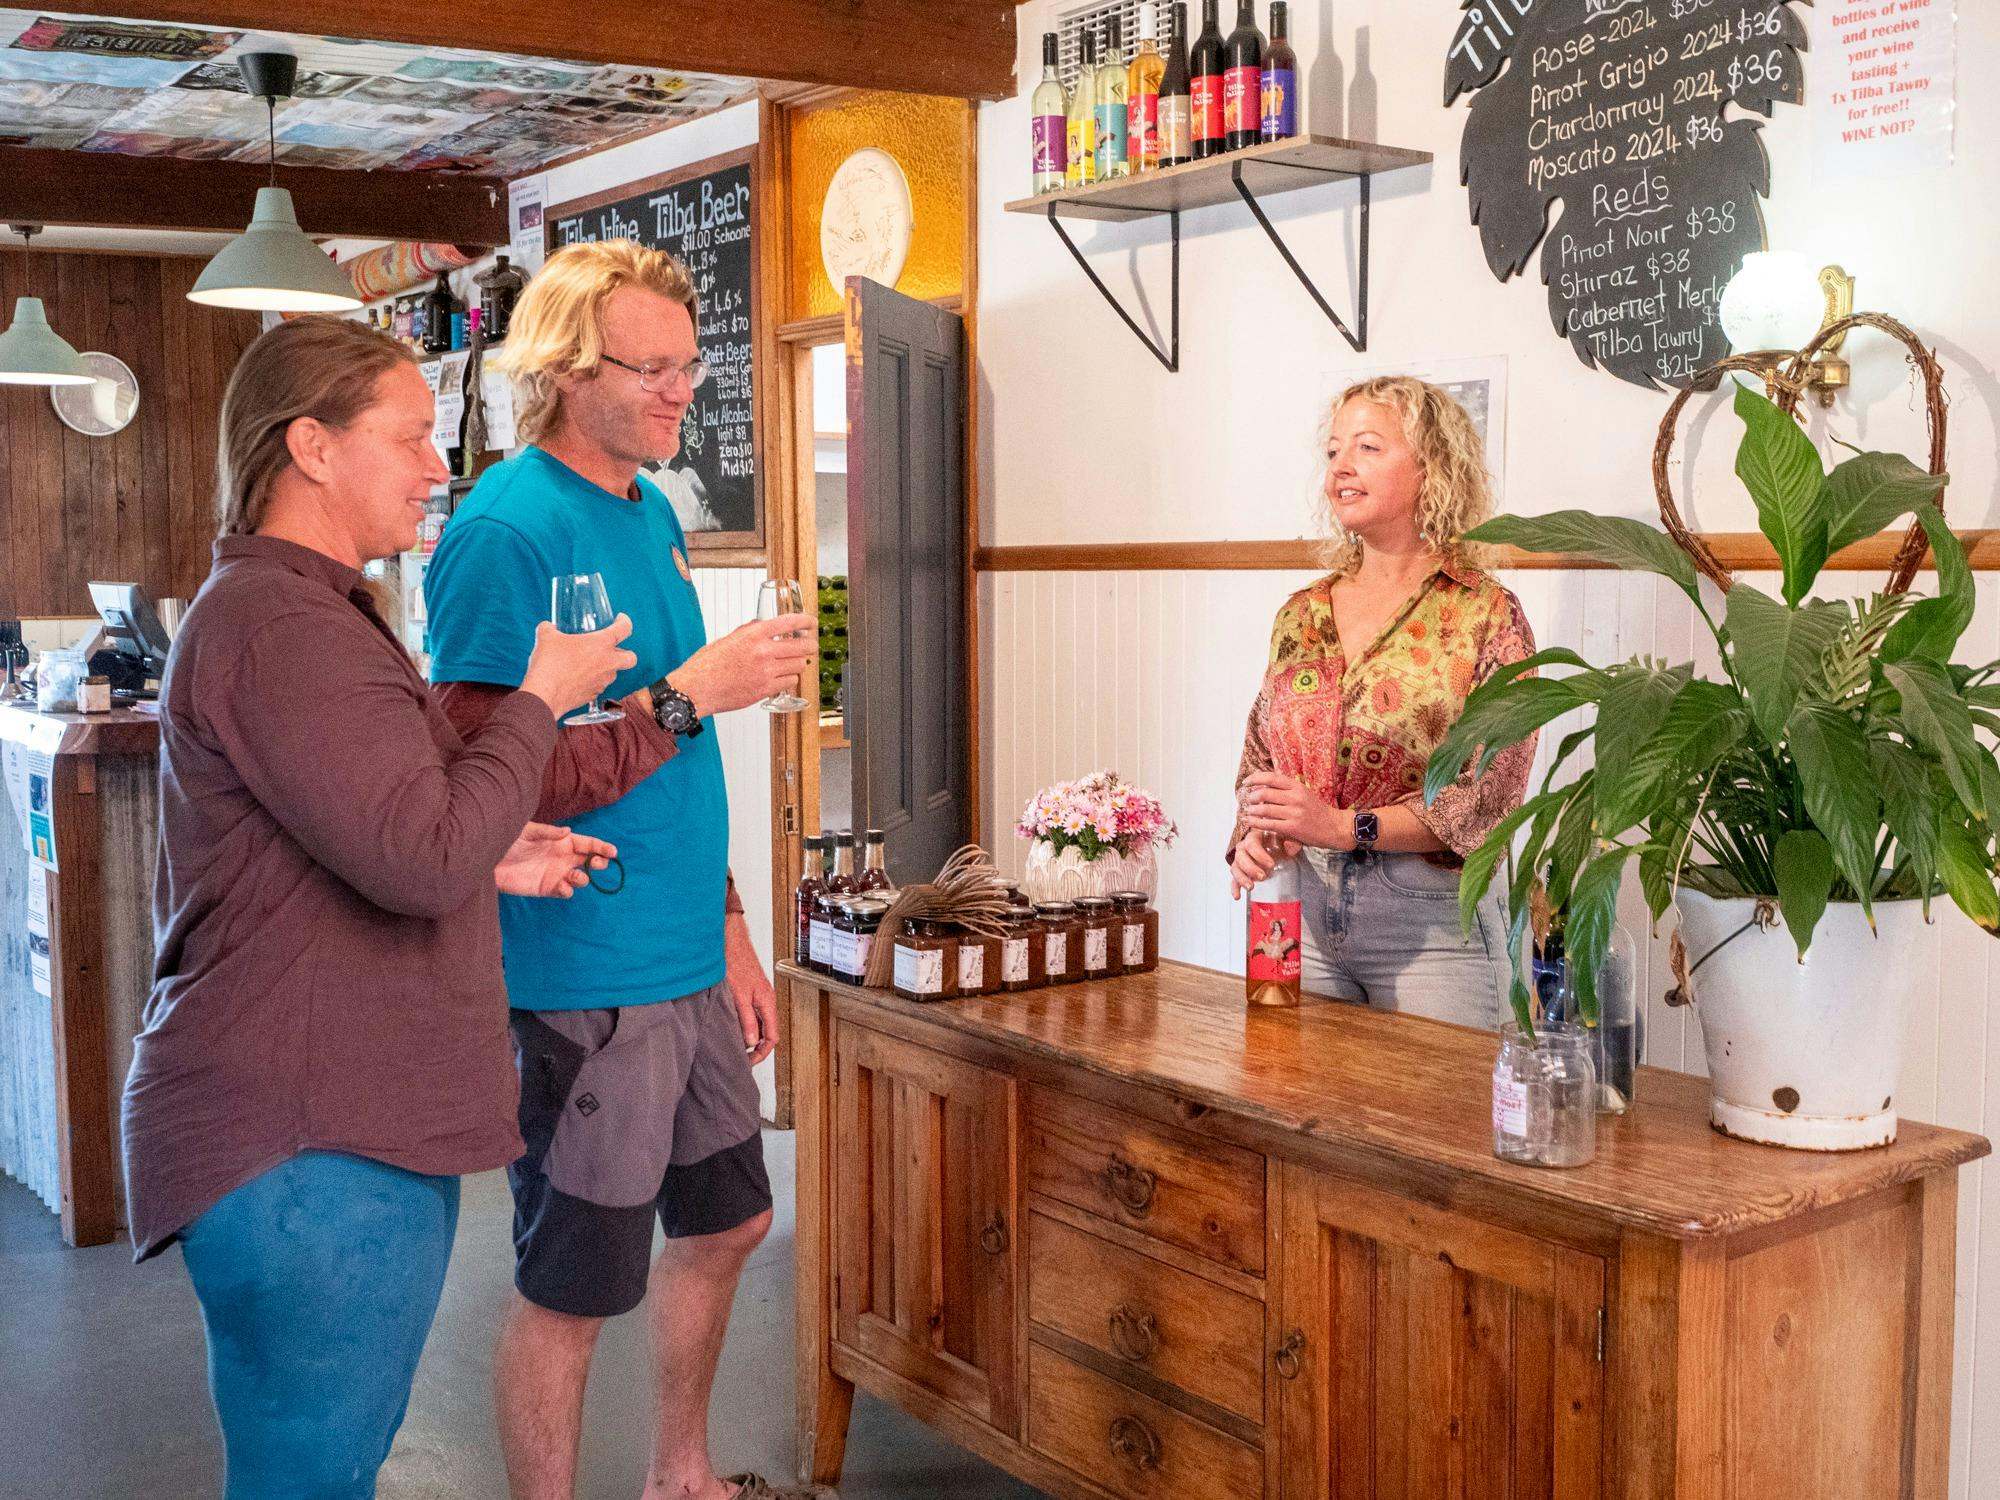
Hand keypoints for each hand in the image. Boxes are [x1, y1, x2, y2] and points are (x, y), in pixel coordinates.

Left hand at [496, 823, 616, 897]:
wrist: (488, 863)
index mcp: (561, 841)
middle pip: (589, 861)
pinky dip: (568, 890)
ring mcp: (556, 874)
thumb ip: (548, 832)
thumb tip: (568, 832)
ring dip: (584, 879)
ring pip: (581, 878)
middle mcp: (562, 858)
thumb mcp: (526, 831)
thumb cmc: (506, 841)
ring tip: (576, 876)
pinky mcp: (547, 888)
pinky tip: (563, 887)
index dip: (602, 847)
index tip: (613, 852)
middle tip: (598, 864)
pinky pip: (564, 891)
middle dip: (599, 862)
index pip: (587, 844)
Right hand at [519, 616, 637, 719]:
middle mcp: (608, 663)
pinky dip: (593, 681)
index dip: (625, 622)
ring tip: (589, 663)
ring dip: (607, 668)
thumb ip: (549, 628)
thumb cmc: (549, 664)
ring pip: (614, 673)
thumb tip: (547, 627)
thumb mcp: (546, 637)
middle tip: (613, 649)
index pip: (624, 629)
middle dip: (626, 653)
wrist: (544, 695)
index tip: (620, 619)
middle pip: (631, 658)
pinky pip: (599, 686)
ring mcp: (602, 682)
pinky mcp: (594, 695)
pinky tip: (578, 678)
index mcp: (601, 644)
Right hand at [667, 613, 815, 717]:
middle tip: (810, 646)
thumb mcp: (727, 639)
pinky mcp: (766, 690)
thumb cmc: (706, 665)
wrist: (696, 689)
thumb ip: (748, 632)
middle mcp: (763, 652)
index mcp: (753, 635)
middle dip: (809, 645)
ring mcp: (766, 672)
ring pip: (799, 665)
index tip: (812, 623)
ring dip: (798, 663)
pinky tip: (781, 677)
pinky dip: (789, 679)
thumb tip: (761, 625)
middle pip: (802, 646)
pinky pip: (790, 682)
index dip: (806, 621)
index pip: (789, 623)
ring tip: (791, 663)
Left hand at [725, 911, 778, 1063]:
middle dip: (755, 1047)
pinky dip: (744, 1023)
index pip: (772, 1036)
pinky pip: (752, 1014)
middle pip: (767, 1032)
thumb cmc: (735, 962)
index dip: (761, 1052)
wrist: (730, 941)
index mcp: (767, 1002)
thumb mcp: (738, 996)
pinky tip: (732, 1026)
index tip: (749, 1061)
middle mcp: (766, 1000)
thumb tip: (750, 1041)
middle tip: (740, 1057)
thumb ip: (746, 1019)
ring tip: (734, 1044)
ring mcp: (759, 996)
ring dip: (749, 1035)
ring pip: (759, 1023)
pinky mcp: (751, 991)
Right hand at [1229, 829, 1301, 898]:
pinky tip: (1238, 895)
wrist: (1276, 846)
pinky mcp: (1241, 871)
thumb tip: (1291, 848)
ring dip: (1242, 878)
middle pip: (1241, 856)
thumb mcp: (1287, 837)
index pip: (1251, 844)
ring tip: (1251, 887)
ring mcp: (1241, 859)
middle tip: (1262, 876)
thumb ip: (1292, 842)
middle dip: (1250, 868)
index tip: (1271, 864)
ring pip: (1236, 868)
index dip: (1259, 854)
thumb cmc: (1278, 840)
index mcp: (1254, 837)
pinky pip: (1235, 879)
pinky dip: (1235, 888)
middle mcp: (1244, 847)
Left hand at [1240, 771, 1345, 849]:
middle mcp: (1295, 797)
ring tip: (1247, 812)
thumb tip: (1261, 788)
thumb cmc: (1317, 811)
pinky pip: (1268, 824)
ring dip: (1252, 810)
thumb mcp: (1304, 794)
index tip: (1246, 782)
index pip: (1272, 778)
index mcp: (1297, 787)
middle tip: (1248, 800)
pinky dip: (1256, 823)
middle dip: (1251, 797)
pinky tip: (1250, 822)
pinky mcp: (1293, 828)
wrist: (1335, 827)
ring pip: (1264, 809)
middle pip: (1264, 793)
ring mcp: (1294, 813)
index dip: (1255, 778)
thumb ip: (1286, 791)